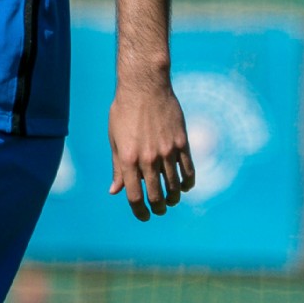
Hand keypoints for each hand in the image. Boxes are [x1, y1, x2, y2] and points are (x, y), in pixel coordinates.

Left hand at [108, 77, 195, 221]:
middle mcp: (148, 158)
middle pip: (156, 196)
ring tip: (171, 200)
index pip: (135, 196)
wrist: (144, 86)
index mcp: (128, 159)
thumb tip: (115, 191)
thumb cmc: (124, 112)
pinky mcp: (182, 143)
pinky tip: (184, 186)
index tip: (144, 216)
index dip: (139, 211)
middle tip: (159, 209)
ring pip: (174, 186)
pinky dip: (187, 183)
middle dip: (158, 208)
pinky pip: (188, 170)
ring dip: (173, 198)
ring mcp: (167, 151)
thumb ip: (117, 167)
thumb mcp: (115, 139)